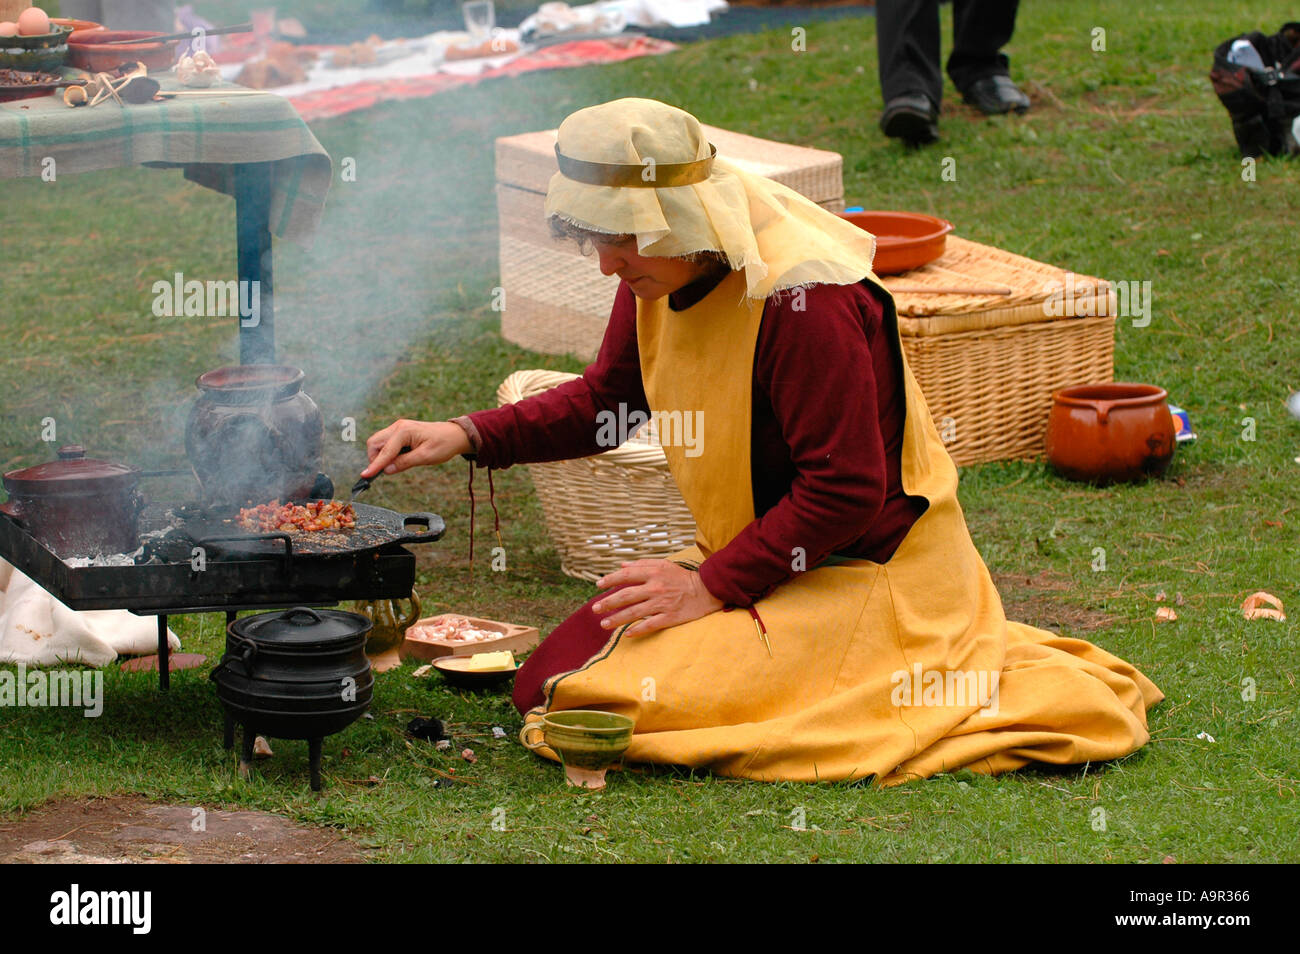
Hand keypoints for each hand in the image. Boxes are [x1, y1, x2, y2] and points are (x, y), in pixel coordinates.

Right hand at [362, 419, 470, 477]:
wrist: (454, 435)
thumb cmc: (443, 444)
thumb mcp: (425, 457)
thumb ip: (404, 463)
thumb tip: (386, 470)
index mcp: (404, 431)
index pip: (385, 451)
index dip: (374, 465)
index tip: (365, 476)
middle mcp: (398, 427)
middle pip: (374, 443)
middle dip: (375, 458)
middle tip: (387, 471)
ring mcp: (398, 428)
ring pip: (378, 442)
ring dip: (381, 455)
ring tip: (398, 464)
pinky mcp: (400, 432)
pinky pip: (386, 442)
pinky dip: (387, 452)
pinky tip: (399, 458)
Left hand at [591, 560, 723, 637]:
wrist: (706, 590)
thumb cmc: (682, 577)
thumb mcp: (663, 564)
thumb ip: (642, 564)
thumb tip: (622, 566)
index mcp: (653, 573)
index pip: (626, 576)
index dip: (610, 580)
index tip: (598, 585)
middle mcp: (655, 588)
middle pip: (626, 596)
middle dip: (608, 603)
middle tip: (595, 609)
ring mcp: (662, 604)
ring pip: (634, 612)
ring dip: (617, 619)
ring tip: (604, 624)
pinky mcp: (670, 617)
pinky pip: (650, 624)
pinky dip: (637, 630)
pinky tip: (627, 634)